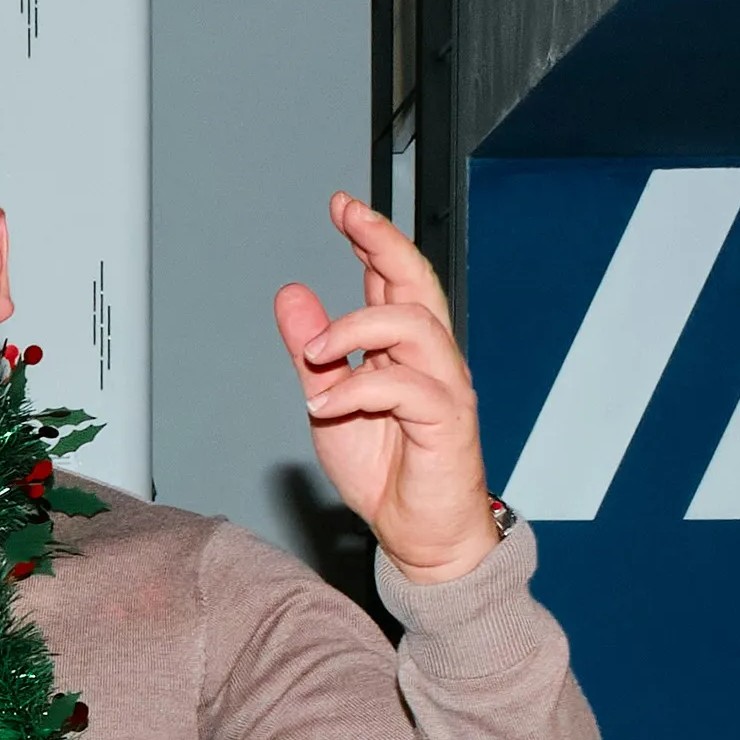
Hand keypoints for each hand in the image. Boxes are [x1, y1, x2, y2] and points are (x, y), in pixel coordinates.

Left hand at [274, 193, 496, 581]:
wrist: (416, 532)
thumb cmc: (386, 470)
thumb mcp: (329, 403)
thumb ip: (314, 353)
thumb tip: (292, 297)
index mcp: (404, 349)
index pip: (393, 279)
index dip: (371, 239)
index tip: (342, 207)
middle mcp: (431, 358)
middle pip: (418, 284)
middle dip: (384, 243)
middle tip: (350, 216)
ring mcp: (444, 386)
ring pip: (415, 327)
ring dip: (356, 330)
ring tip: (314, 355)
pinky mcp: (447, 422)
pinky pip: (406, 388)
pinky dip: (359, 390)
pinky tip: (323, 407)